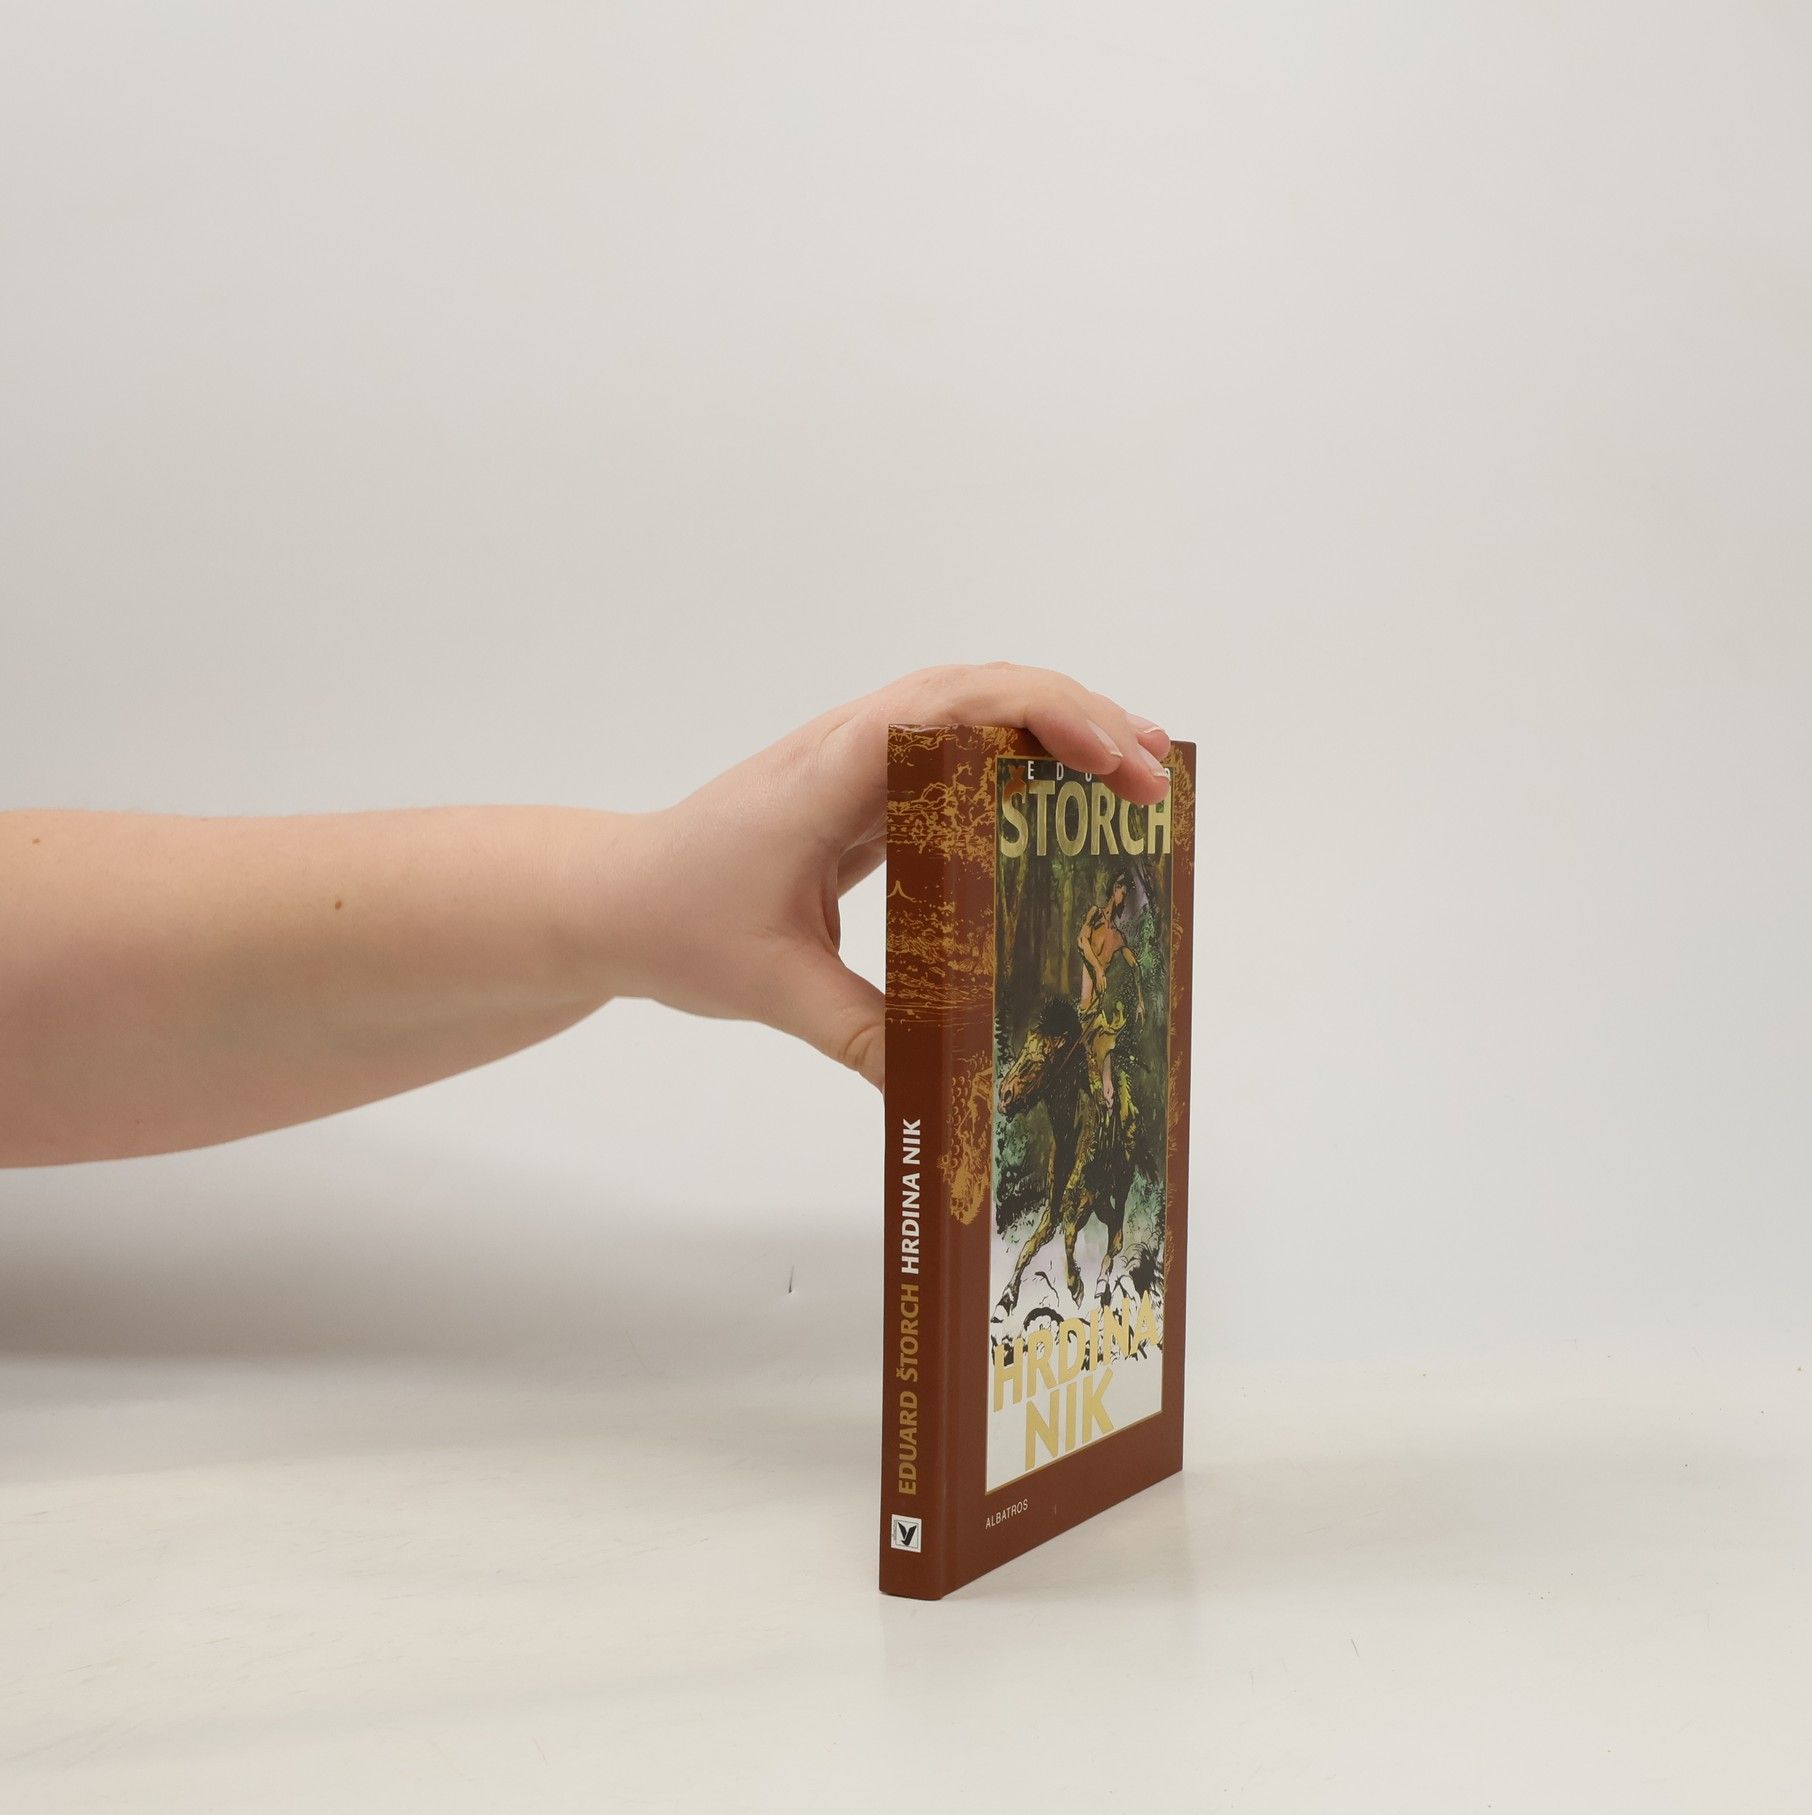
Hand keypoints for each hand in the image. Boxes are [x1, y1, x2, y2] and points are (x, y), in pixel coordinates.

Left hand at [605, 664, 1171, 1088]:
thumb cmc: (679, 922)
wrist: (614, 897)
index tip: (1114, 762)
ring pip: (976, 703)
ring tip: (1139, 770)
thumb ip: (865, 1038)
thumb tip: (955, 1090)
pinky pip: (957, 745)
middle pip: (985, 686)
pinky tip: (1065, 795)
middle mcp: (852, 743)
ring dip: (1059, 723)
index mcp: (832, 771)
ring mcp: (860, 755)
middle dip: (1082, 718)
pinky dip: (1022, 752)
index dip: (1044, 717)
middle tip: (1158, 778)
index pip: (954, 706)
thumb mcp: (775, 990)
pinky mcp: (866, 783)